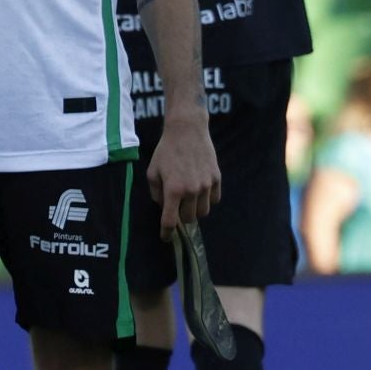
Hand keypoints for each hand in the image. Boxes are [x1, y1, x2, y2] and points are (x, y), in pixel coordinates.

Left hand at [148, 112, 221, 237]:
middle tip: (175, 206)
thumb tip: (164, 208)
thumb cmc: (165, 151)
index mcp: (173, 189)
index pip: (170, 220)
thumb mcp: (152, 172)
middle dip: (181, 216)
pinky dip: (207, 200)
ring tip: (187, 197)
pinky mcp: (217, 179)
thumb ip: (157, 194)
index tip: (166, 238)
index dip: (167, 232)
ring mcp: (207, 185)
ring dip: (194, 210)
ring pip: (203, 212)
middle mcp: (192, 190)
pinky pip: (214, 200)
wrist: (187, 131)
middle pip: (189, 219)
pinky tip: (199, 190)